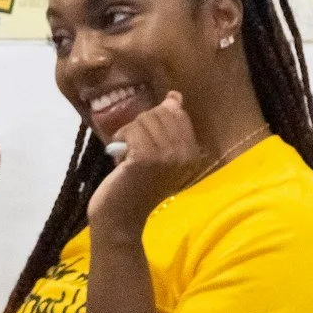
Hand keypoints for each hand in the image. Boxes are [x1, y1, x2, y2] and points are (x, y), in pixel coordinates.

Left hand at [86, 92, 200, 236]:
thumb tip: (175, 96)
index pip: (177, 114)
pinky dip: (121, 138)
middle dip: (140, 124)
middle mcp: (185, 155)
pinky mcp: (146, 159)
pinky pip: (132, 130)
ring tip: (127, 153)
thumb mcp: (158, 154)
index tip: (145, 137)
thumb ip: (168, 127)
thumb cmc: (135, 184)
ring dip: (128, 132)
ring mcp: (167, 157)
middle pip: (160, 113)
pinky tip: (120, 156)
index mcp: (192, 154)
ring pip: (144, 119)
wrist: (121, 216)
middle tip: (133, 147)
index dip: (155, 116)